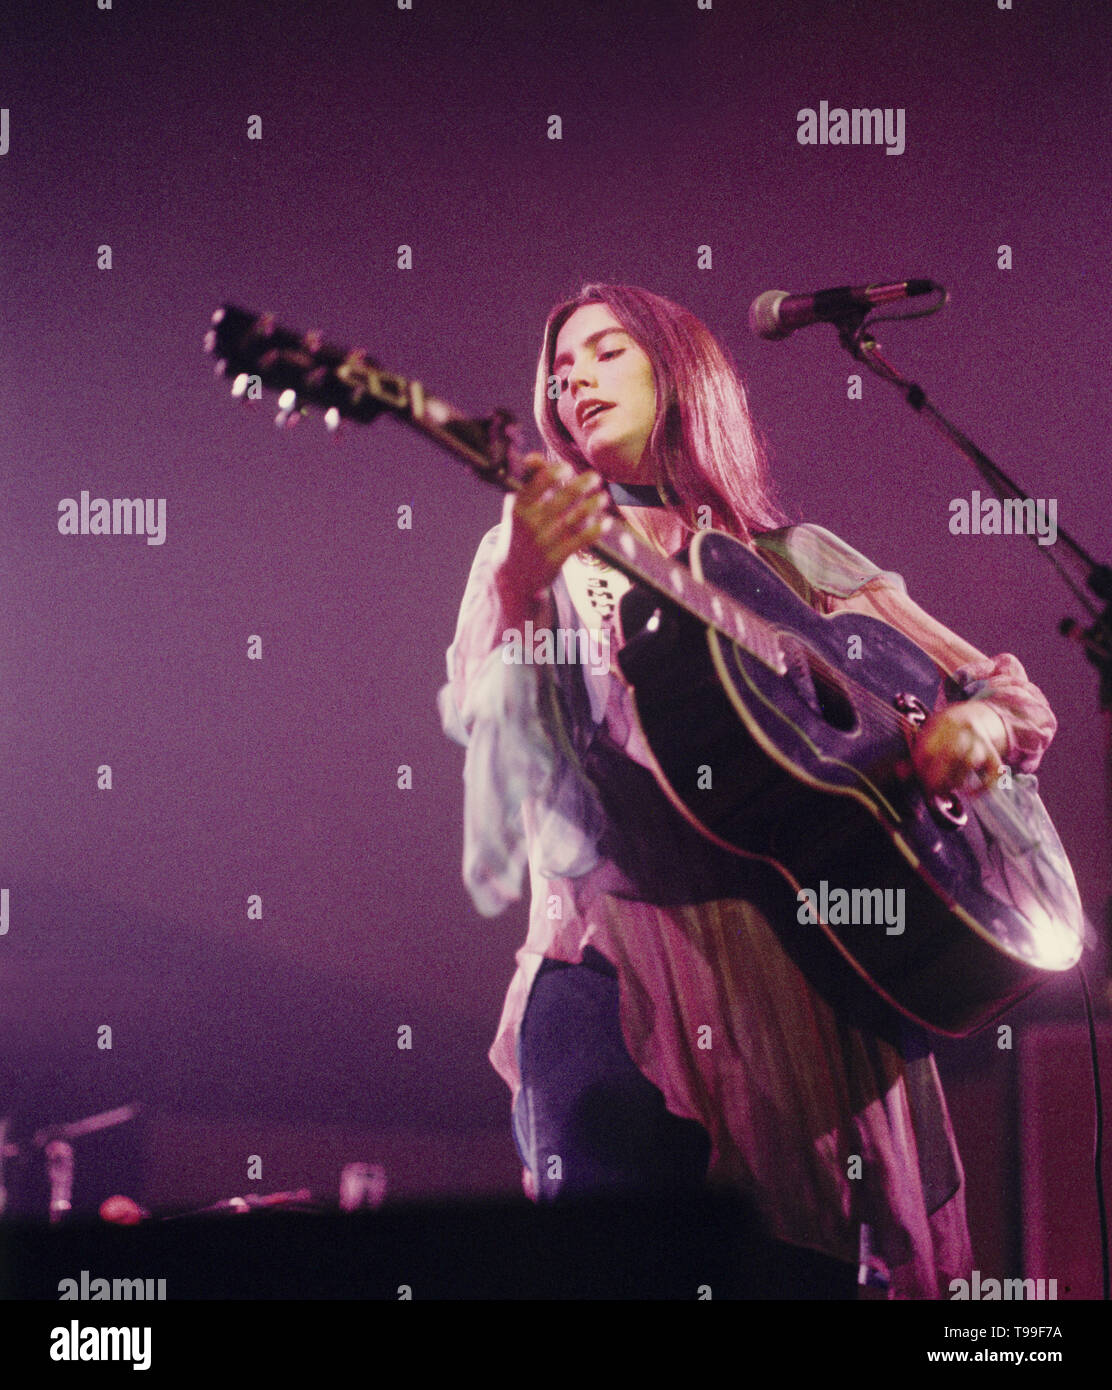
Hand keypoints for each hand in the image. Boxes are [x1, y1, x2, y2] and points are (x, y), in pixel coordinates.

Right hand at [493, 454, 609, 617]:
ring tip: (603, 497)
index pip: (538, 483)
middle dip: (582, 484)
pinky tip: (605, 521)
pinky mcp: (556, 559)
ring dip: (593, 505)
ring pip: (575, 518)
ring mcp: (543, 542)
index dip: (556, 472)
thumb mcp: (517, 509)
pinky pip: (581, 540)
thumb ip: (527, 483)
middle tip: (595, 477)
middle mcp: (530, 524)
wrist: (513, 576)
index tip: (567, 468)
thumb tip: (534, 457)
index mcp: (518, 508)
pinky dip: (596, 529)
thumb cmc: (519, 533)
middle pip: (562, 498)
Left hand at [910, 702, 1007, 798]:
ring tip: (944, 791)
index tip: (917, 775)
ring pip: (970, 762)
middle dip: (937, 776)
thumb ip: (916, 753)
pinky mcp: (994, 756)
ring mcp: (982, 742)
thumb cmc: (946, 731)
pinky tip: (969, 794)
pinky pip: (993, 773)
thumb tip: (900, 773)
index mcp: (944, 721)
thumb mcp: (930, 732)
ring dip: (955, 780)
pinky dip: (982, 787)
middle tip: (930, 789)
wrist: (978, 716)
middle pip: (950, 753)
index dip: (920, 764)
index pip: (929, 745)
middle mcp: (965, 729)